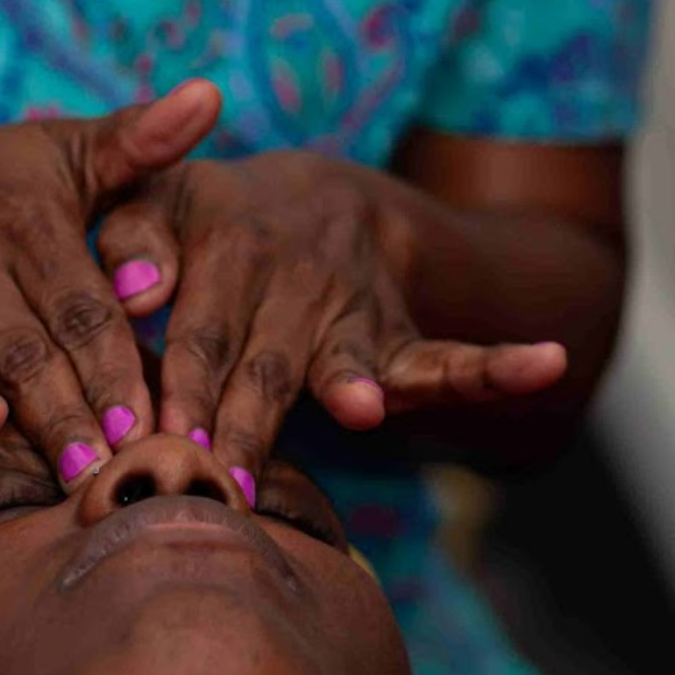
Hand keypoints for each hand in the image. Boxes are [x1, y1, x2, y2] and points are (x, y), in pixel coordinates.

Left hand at [96, 150, 566, 494]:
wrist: (314, 197)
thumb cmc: (210, 221)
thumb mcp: (162, 203)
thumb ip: (130, 238)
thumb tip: (131, 288)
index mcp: (226, 241)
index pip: (200, 328)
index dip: (183, 384)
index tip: (161, 437)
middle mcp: (293, 271)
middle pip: (266, 362)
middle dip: (245, 423)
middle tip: (225, 477)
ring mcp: (351, 307)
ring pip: (342, 366)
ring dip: (352, 387)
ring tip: (359, 408)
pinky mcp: (397, 338)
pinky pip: (449, 355)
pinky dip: (495, 365)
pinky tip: (544, 364)